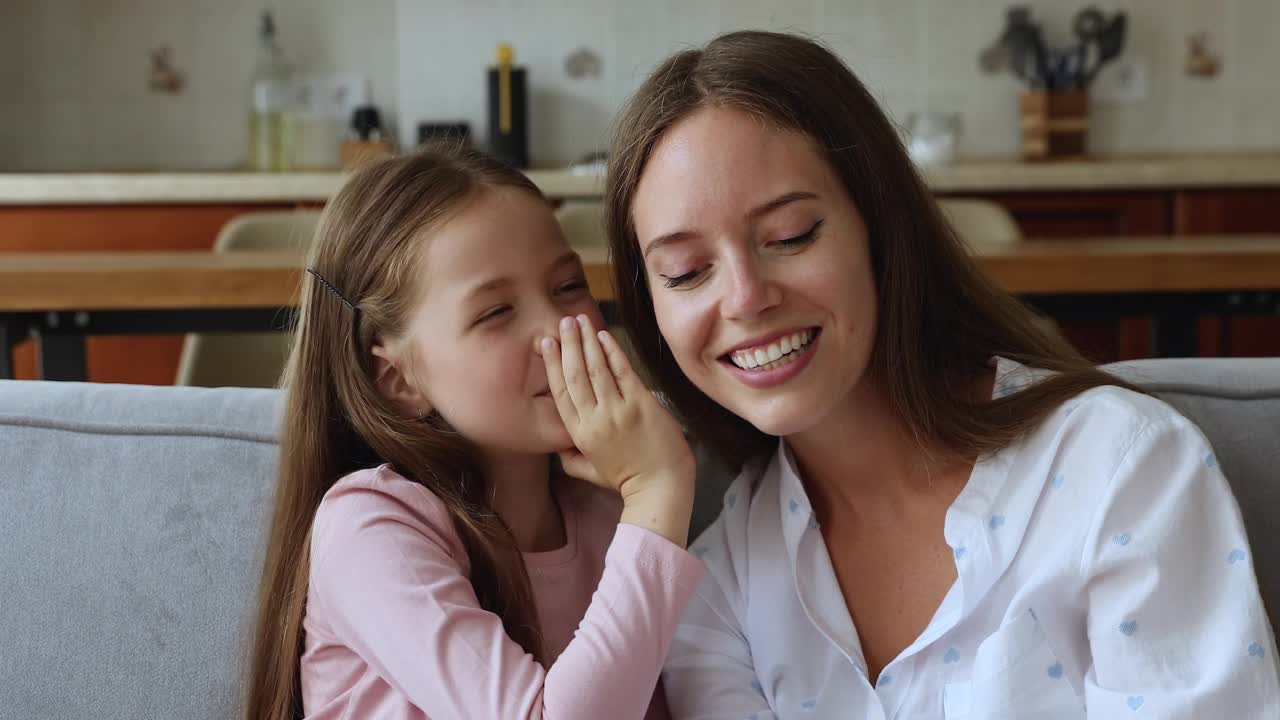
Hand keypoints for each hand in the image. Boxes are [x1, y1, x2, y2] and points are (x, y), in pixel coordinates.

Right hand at [538, 315, 694, 544]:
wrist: (660, 487)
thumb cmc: (628, 479)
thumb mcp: (590, 472)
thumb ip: (571, 459)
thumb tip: (559, 448)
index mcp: (579, 435)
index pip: (560, 393)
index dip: (552, 365)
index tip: (546, 343)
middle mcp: (594, 420)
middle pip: (575, 375)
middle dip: (568, 345)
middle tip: (563, 322)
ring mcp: (618, 411)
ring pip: (596, 369)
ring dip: (587, 341)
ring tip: (580, 320)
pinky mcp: (641, 404)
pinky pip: (622, 371)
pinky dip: (612, 351)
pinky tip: (604, 335)